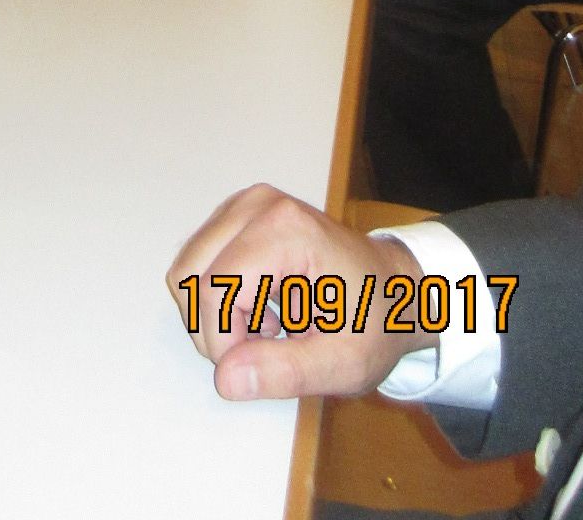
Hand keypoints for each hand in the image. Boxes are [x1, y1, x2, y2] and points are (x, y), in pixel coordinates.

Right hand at [166, 184, 433, 401]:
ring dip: (216, 314)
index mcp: (286, 230)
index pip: (214, 290)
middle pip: (191, 276)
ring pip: (187, 270)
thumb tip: (225, 378)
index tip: (260, 367)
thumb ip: (287, 372)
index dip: (223, 342)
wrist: (395, 288)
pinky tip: (260, 309)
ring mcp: (244, 204)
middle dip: (214, 328)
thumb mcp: (347, 363)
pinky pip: (199, 263)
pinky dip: (218, 298)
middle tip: (264, 348)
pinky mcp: (236, 215)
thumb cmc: (377, 322)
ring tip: (268, 328)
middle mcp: (258, 204)